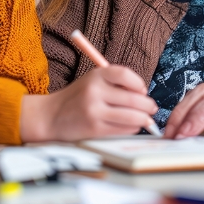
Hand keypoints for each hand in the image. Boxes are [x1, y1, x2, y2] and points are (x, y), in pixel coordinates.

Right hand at [20, 65, 157, 141]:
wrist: (51, 116)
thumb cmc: (77, 98)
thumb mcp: (92, 81)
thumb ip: (115, 84)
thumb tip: (144, 94)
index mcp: (96, 75)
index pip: (124, 75)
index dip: (139, 83)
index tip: (143, 90)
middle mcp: (94, 91)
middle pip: (133, 98)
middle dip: (148, 105)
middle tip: (152, 108)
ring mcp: (94, 111)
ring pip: (132, 116)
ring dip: (144, 119)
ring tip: (147, 119)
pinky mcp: (94, 128)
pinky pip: (123, 129)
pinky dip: (133, 128)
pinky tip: (133, 126)